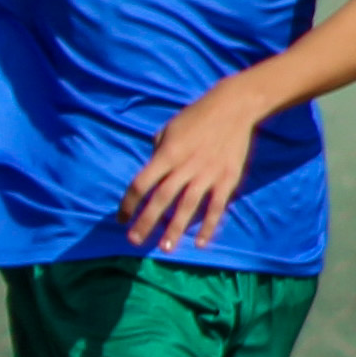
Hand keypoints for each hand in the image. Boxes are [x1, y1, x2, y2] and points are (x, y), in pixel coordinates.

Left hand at [120, 83, 265, 249]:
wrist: (234, 108)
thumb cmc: (196, 117)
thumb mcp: (168, 130)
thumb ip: (157, 153)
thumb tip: (149, 175)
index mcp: (167, 154)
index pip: (141, 183)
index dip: (129, 203)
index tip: (121, 218)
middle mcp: (186, 166)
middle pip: (161, 199)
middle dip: (146, 222)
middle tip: (134, 241)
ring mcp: (208, 174)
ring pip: (188, 207)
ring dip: (174, 229)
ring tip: (164, 248)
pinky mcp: (227, 180)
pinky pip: (216, 207)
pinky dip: (208, 226)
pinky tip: (198, 243)